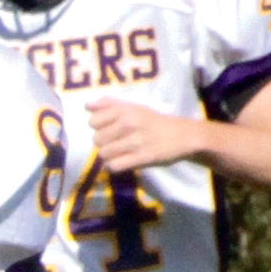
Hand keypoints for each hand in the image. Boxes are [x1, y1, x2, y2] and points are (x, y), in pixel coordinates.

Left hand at [84, 95, 204, 174]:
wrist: (183, 135)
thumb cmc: (154, 121)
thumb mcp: (135, 107)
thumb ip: (111, 105)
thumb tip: (87, 105)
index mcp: (127, 110)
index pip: (93, 120)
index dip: (98, 127)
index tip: (109, 128)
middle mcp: (130, 123)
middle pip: (96, 139)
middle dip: (104, 143)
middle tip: (117, 142)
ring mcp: (136, 141)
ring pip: (104, 154)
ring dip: (109, 156)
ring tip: (120, 152)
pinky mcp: (141, 157)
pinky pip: (114, 166)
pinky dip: (115, 166)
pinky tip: (122, 161)